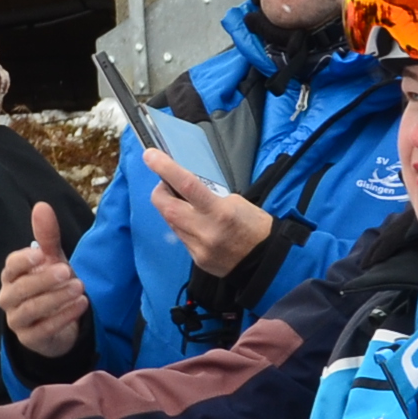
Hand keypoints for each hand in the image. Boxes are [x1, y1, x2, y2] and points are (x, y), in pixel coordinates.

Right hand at [0, 201, 89, 356]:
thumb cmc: (51, 286)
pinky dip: (64, 317)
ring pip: (31, 310)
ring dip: (56, 298)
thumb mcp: (52, 260)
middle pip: (20, 289)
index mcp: (11, 276)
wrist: (59, 324)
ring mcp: (17, 320)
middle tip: (68, 271)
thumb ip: (47, 236)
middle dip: (44, 280)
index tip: (42, 253)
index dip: (24, 260)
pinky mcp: (30, 339)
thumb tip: (42, 206)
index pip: (11, 266)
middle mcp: (9, 297)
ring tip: (79, 288)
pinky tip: (82, 305)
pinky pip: (45, 329)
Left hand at [143, 148, 274, 276]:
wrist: (267, 263)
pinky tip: (200, 228)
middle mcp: (205, 231)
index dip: (165, 169)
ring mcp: (198, 248)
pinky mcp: (197, 259)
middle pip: (165, 206)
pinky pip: (181, 237)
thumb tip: (184, 190)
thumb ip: (207, 196)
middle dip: (161, 190)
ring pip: (170, 222)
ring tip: (189, 207)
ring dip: (173, 209)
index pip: (186, 185)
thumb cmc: (256, 227)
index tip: (150, 155)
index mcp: (219, 212)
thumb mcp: (236, 203)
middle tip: (169, 185)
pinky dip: (184, 226)